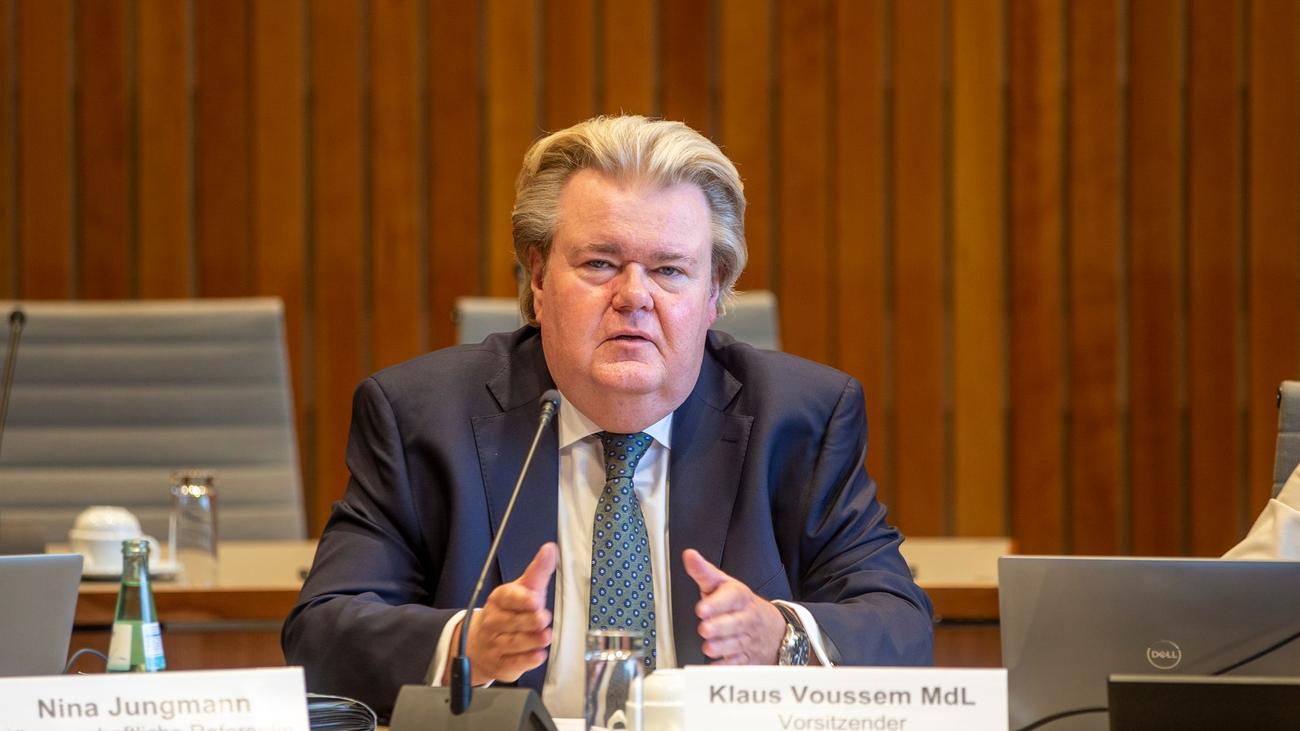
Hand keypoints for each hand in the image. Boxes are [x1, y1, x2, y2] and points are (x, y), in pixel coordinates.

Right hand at [445, 542, 556, 684]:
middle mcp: (495, 621)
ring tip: (545, 636)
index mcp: (500, 600)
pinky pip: (513, 663)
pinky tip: (538, 655)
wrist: (480, 644)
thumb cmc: (508, 612)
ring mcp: (496, 644)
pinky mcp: (501, 664)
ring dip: (531, 640)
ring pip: (514, 642)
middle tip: (543, 617)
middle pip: (512, 621)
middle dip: (529, 620)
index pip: (508, 597)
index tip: (534, 599)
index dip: (521, 599)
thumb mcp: (522, 589)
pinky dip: (526, 660)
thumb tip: (550, 549)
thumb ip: (538, 571)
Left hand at [683, 548, 785, 664]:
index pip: (732, 597)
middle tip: (705, 629)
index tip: (702, 608)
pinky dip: (726, 667)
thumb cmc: (740, 605)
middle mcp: (746, 618)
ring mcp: (748, 639)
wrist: (773, 629)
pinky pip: (738, 664)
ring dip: (722, 647)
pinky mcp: (747, 657)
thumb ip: (704, 572)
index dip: (717, 603)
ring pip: (736, 644)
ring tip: (708, 647)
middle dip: (720, 627)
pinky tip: (715, 667)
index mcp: (740, 597)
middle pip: (735, 623)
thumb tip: (689, 556)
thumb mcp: (725, 584)